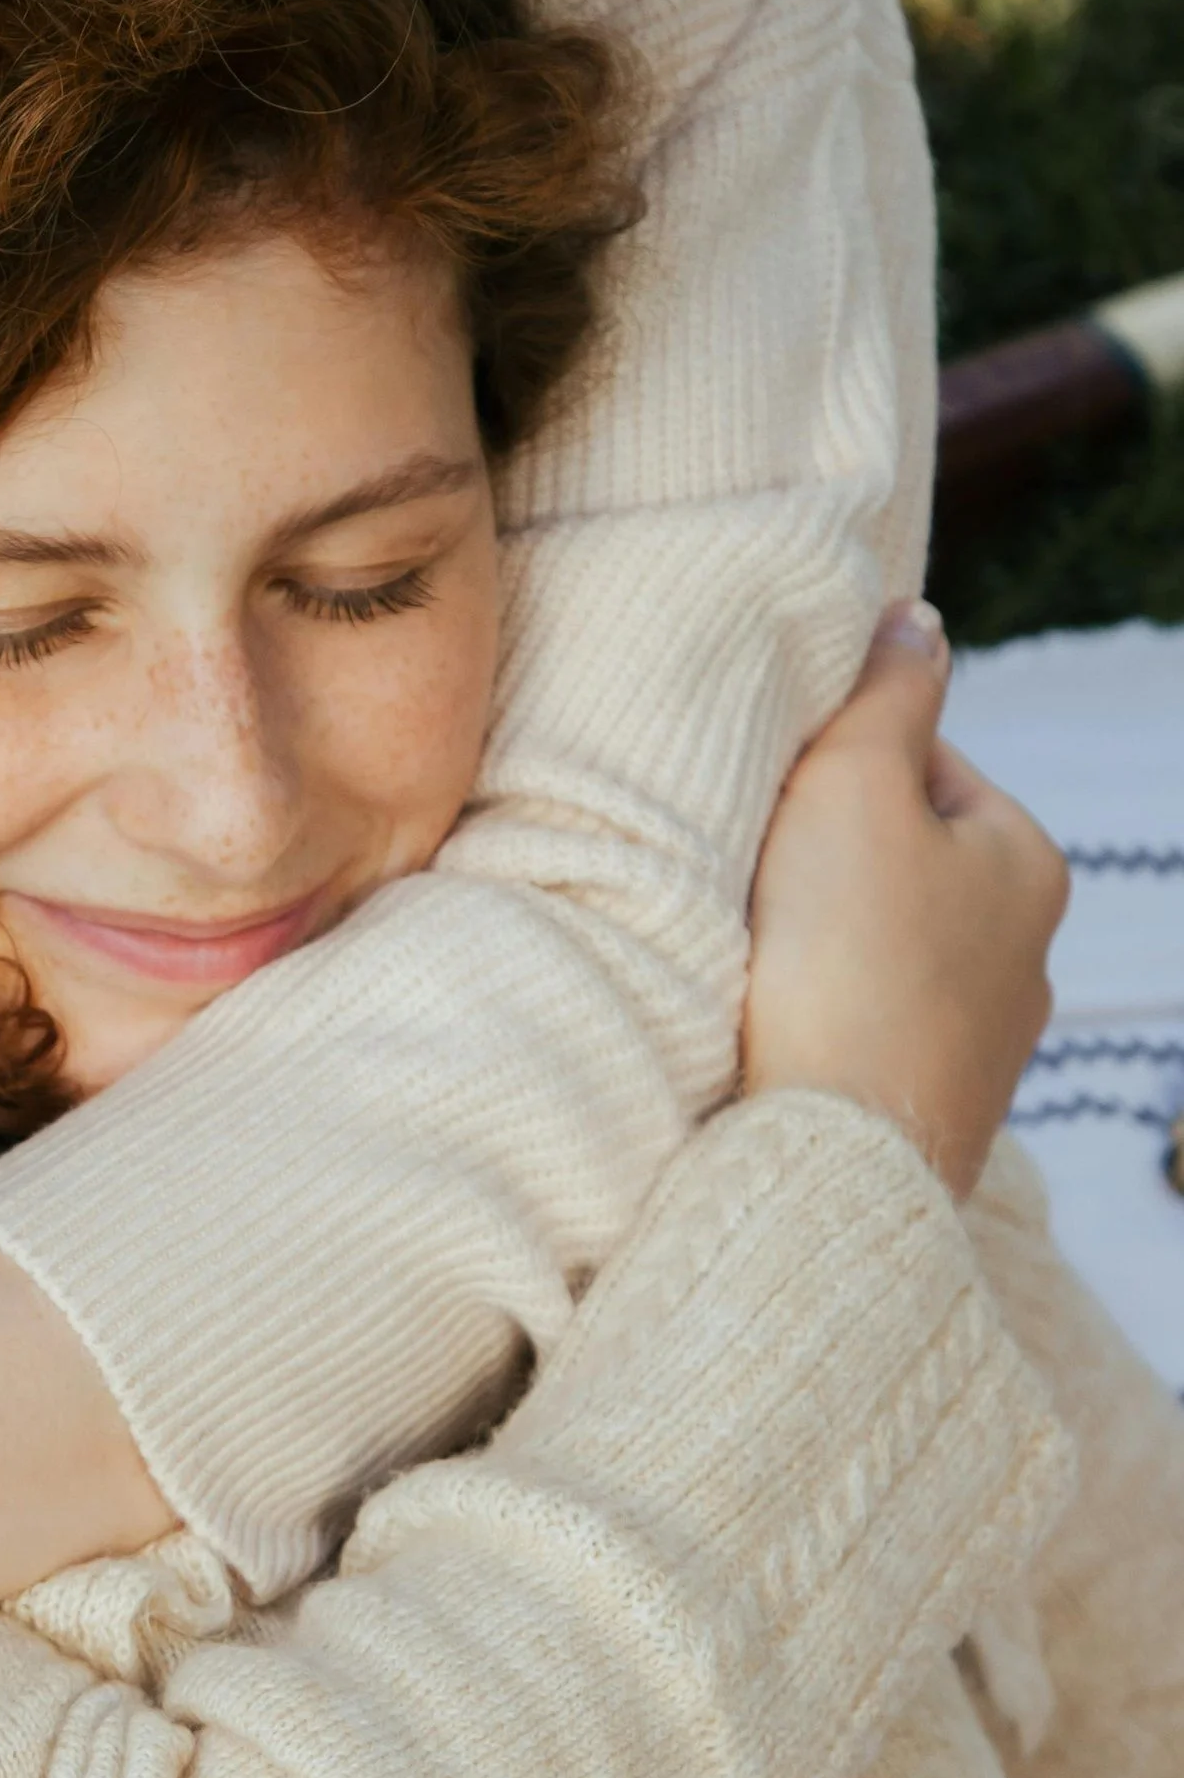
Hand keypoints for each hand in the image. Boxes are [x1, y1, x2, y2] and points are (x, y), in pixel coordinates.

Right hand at [744, 602, 1066, 1195]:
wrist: (831, 1156)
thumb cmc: (841, 960)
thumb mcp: (852, 786)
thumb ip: (884, 695)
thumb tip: (917, 621)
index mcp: (1027, 864)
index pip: (925, 768)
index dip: (833, 770)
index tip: (770, 802)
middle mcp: (1028, 957)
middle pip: (900, 863)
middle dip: (825, 862)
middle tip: (749, 876)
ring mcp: (983, 1045)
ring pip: (881, 952)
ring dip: (818, 946)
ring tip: (751, 958)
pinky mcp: (927, 1112)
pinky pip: (864, 1030)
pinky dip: (818, 1019)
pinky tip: (769, 1029)